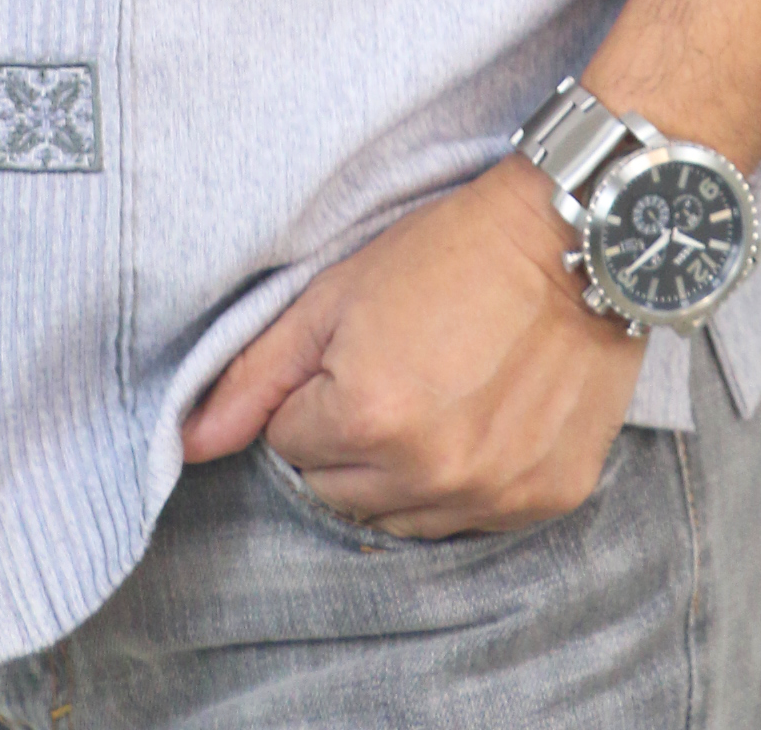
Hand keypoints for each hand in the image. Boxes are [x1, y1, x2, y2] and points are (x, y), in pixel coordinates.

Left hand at [180, 155, 643, 536]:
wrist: (570, 240)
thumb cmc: (447, 252)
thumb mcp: (336, 293)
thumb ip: (256, 375)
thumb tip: (190, 443)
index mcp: (368, 419)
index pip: (291, 446)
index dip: (312, 397)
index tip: (351, 353)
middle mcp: (431, 474)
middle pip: (340, 494)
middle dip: (347, 441)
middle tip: (391, 372)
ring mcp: (494, 494)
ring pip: (403, 517)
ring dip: (402, 471)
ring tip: (436, 394)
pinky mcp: (546, 500)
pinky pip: (473, 520)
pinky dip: (465, 482)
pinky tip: (482, 417)